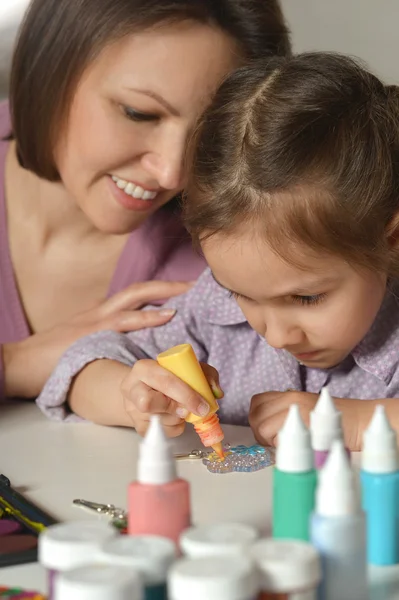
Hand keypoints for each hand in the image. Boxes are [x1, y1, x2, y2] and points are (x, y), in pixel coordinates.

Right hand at [3, 280, 191, 397]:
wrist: (24, 362)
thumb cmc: (54, 357)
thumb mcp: (86, 344)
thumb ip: (108, 342)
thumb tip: (134, 351)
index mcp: (102, 314)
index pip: (136, 296)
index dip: (160, 291)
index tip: (184, 290)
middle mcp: (102, 311)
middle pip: (140, 289)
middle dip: (169, 285)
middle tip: (196, 282)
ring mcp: (98, 320)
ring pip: (136, 297)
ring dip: (165, 292)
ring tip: (189, 290)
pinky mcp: (94, 332)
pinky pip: (126, 320)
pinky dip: (149, 316)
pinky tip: (168, 314)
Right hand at [121, 359, 222, 436]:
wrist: (143, 389)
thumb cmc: (167, 377)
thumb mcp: (186, 368)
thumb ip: (205, 374)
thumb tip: (216, 392)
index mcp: (144, 368)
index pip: (164, 381)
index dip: (186, 394)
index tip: (203, 405)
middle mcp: (132, 388)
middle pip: (149, 403)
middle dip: (176, 408)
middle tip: (189, 410)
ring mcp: (132, 410)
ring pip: (158, 421)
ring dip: (177, 418)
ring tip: (180, 409)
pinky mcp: (138, 427)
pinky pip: (162, 433)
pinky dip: (175, 427)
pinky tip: (175, 417)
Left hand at [249, 390, 376, 450]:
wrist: (359, 421)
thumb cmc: (333, 420)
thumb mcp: (305, 408)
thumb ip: (283, 413)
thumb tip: (263, 428)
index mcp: (288, 394)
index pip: (256, 403)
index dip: (257, 418)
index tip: (267, 430)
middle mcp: (289, 399)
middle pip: (255, 416)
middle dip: (259, 432)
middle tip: (274, 441)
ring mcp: (295, 411)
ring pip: (261, 427)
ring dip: (268, 440)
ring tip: (285, 445)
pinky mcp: (302, 425)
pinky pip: (277, 438)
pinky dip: (280, 446)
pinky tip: (293, 448)